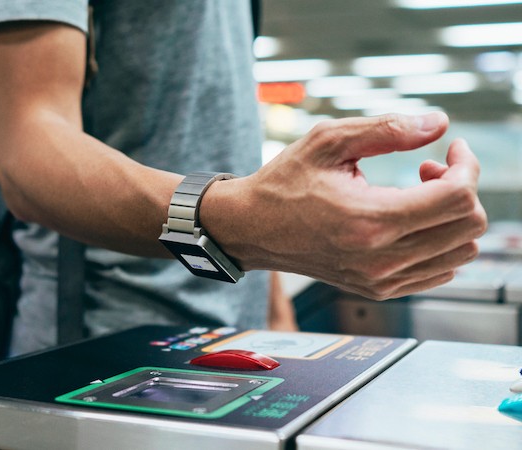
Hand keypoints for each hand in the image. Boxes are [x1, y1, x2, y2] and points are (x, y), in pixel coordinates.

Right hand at [207, 112, 487, 299]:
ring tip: (418, 193)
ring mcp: (381, 280)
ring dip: (452, 216)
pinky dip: (441, 241)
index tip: (452, 148)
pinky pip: (441, 272)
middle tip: (429, 168)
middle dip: (463, 187)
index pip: (457, 198)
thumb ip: (387, 128)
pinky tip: (410, 219)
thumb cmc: (284, 183)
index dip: (467, 165)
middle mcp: (380, 258)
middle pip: (468, 227)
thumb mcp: (327, 141)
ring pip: (461, 252)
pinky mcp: (379, 290)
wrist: (252, 230)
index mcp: (369, 220)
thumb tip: (439, 124)